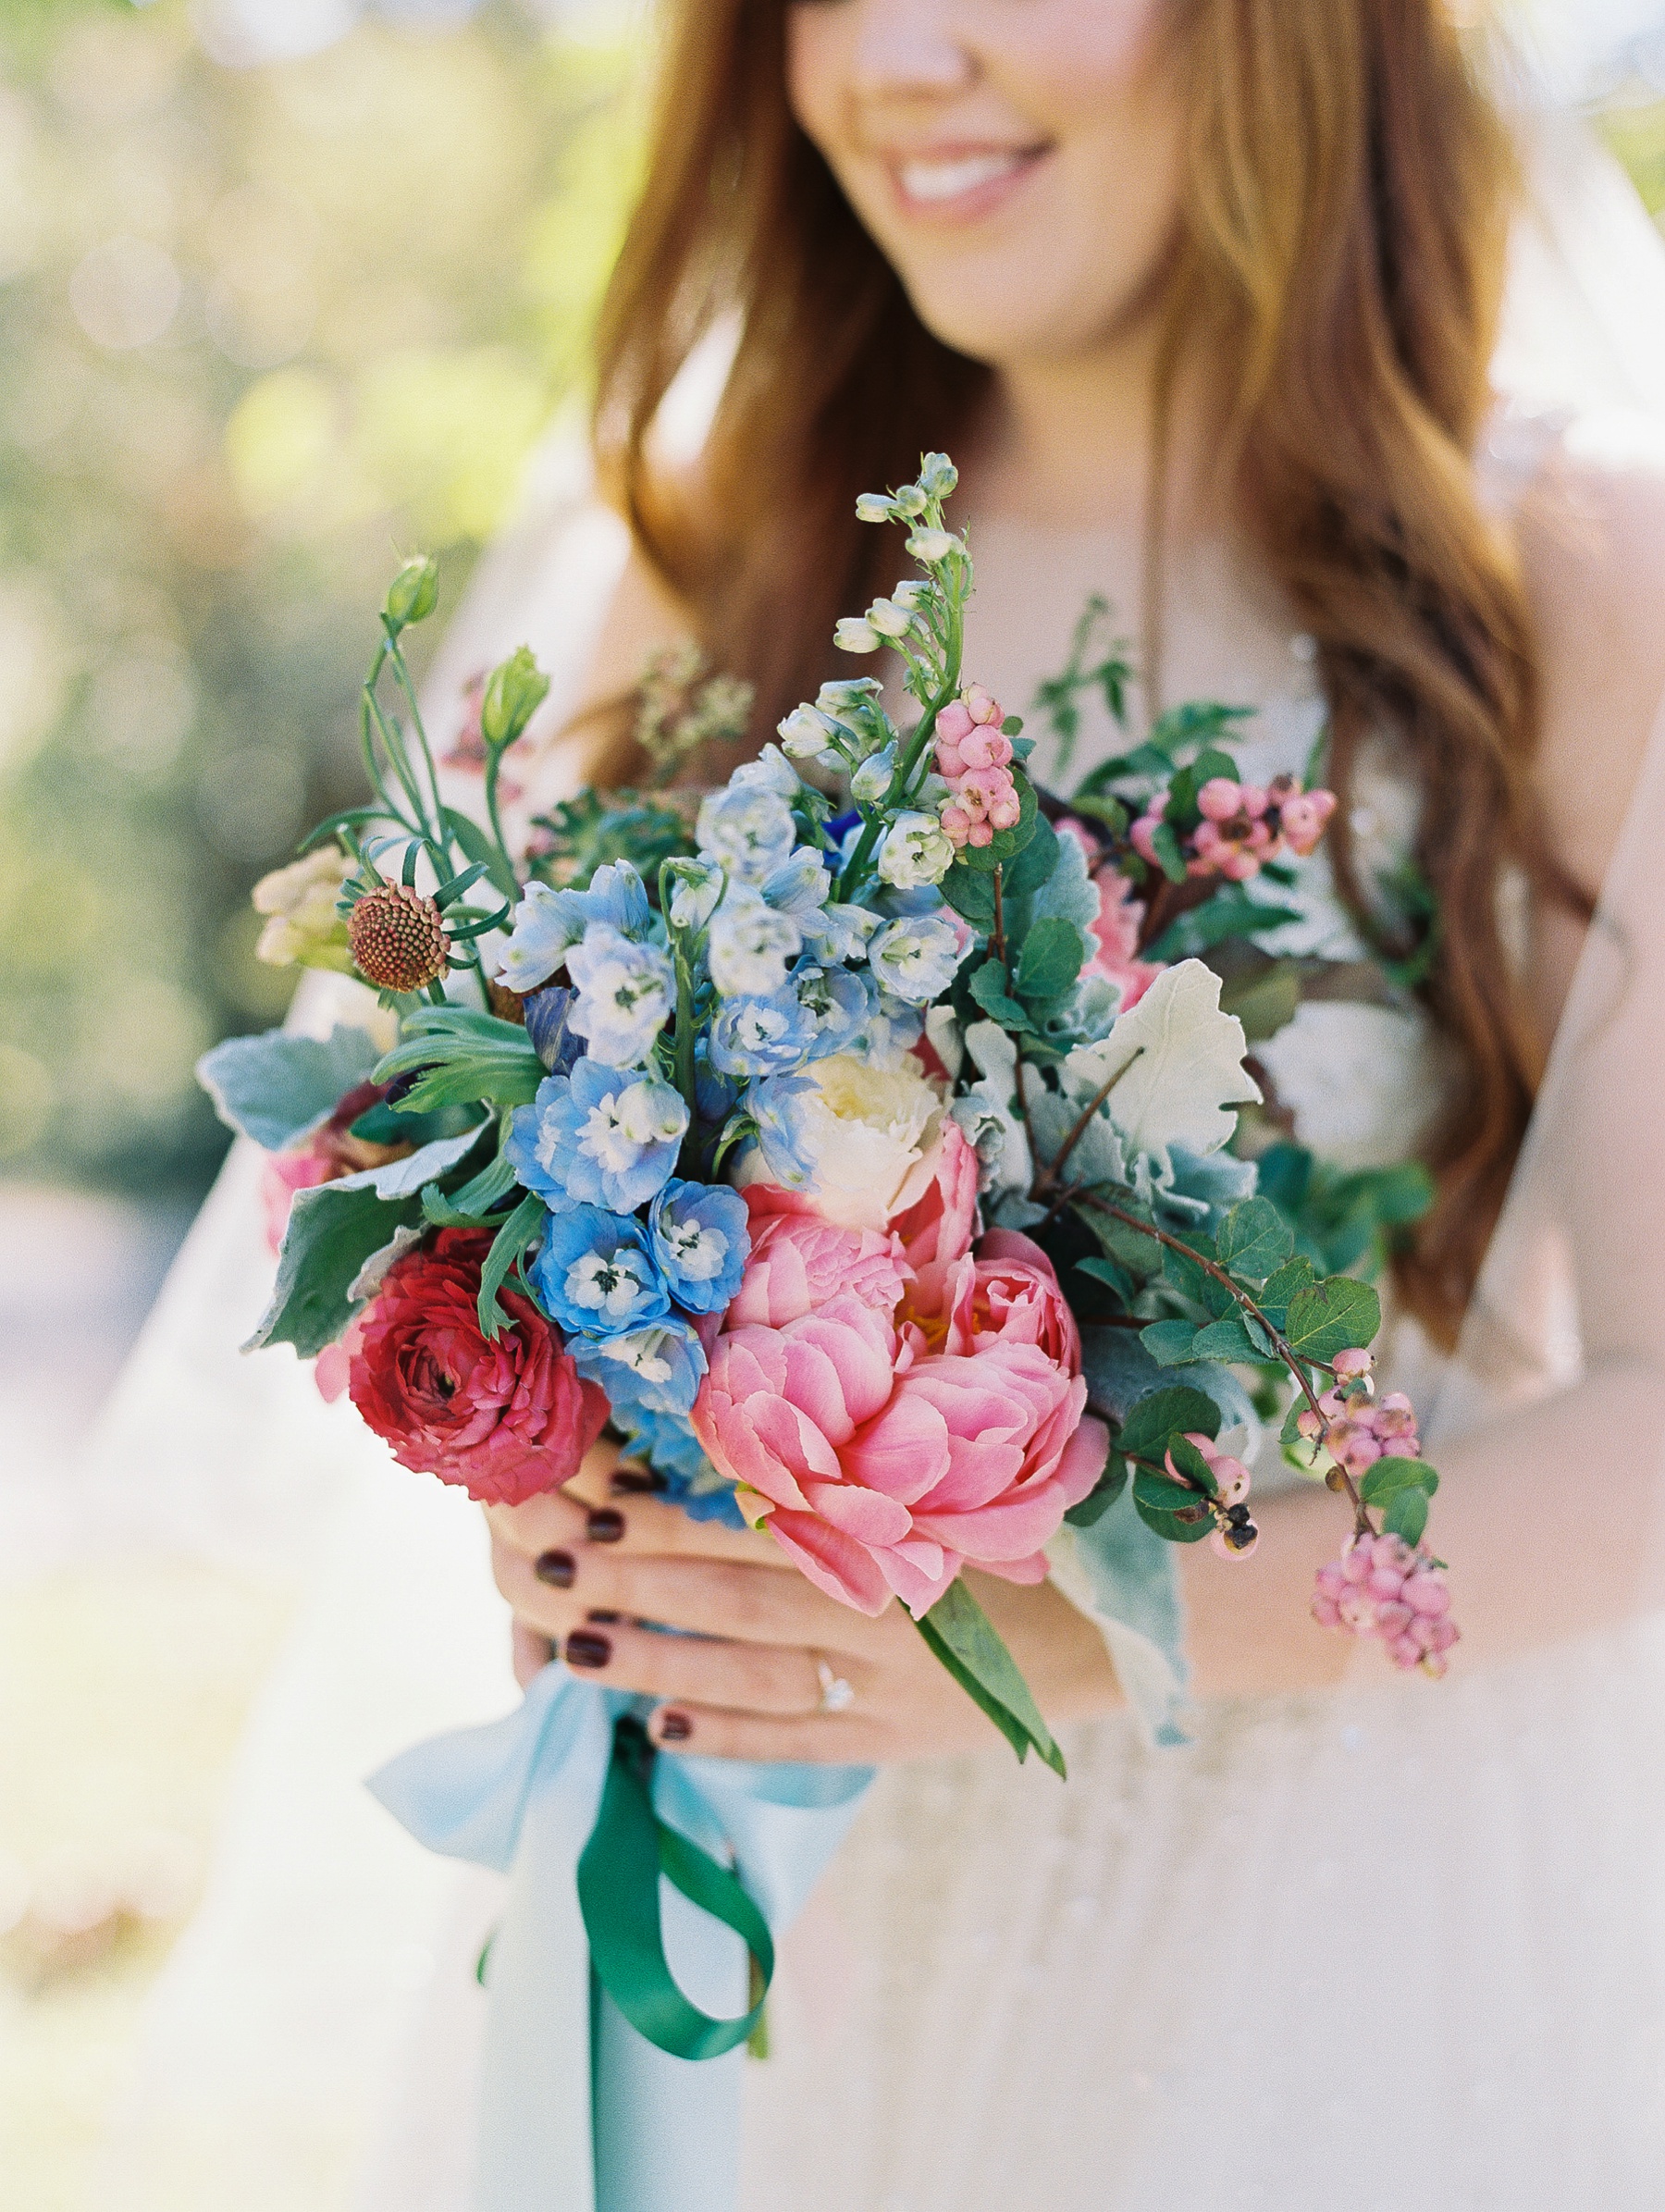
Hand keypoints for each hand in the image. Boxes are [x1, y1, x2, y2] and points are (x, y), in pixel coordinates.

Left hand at [490, 1437, 1119, 1763]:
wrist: (1121, 1624)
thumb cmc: (1028, 1530)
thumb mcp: (953, 1486)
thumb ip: (861, 1477)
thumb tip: (749, 1442)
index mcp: (891, 1534)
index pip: (755, 1526)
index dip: (669, 1519)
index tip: (592, 1502)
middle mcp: (880, 1610)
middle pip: (731, 1600)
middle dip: (632, 1586)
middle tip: (544, 1567)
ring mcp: (887, 1685)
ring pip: (748, 1678)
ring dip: (655, 1664)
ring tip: (574, 1652)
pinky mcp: (897, 1741)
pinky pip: (798, 1745)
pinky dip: (728, 1739)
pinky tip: (661, 1732)